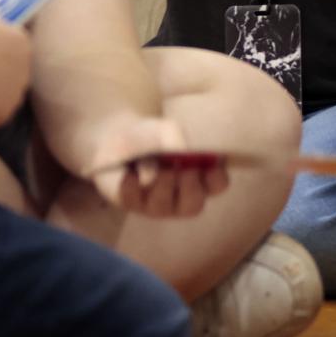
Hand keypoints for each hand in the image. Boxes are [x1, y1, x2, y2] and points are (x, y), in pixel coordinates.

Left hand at [80, 113, 230, 217]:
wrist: (117, 138)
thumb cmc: (151, 136)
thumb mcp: (166, 129)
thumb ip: (174, 139)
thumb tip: (171, 162)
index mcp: (199, 178)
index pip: (217, 185)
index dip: (217, 177)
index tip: (210, 162)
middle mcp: (180, 197)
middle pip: (193, 205)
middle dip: (189, 188)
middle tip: (182, 169)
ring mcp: (156, 205)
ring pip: (163, 206)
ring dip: (161, 185)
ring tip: (156, 166)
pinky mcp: (131, 204)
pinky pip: (133, 200)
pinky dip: (132, 184)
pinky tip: (130, 172)